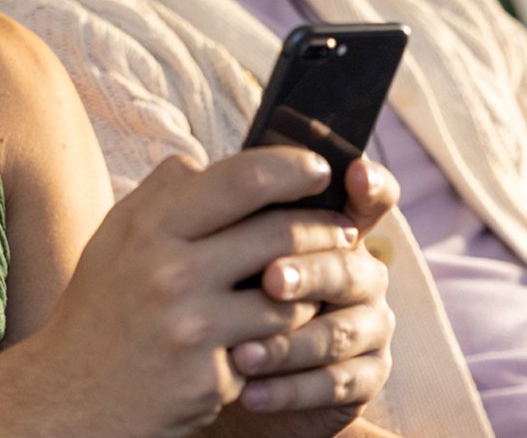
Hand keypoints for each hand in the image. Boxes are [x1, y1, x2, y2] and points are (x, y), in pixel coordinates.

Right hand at [22, 147, 364, 437]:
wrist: (70, 394)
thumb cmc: (101, 305)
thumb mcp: (116, 235)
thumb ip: (161, 193)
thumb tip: (205, 160)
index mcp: (150, 226)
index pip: (240, 179)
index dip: (291, 167)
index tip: (318, 168)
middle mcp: (171, 271)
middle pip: (278, 234)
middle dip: (323, 226)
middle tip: (342, 225)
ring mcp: (194, 328)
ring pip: (289, 294)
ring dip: (317, 284)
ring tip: (325, 275)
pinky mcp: (213, 378)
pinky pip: (277, 345)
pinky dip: (292, 333)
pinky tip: (293, 326)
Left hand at [215, 158, 397, 437]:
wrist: (229, 361)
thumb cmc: (224, 285)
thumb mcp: (219, 243)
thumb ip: (226, 207)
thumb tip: (190, 168)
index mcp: (331, 226)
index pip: (368, 196)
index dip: (370, 183)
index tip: (353, 173)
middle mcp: (358, 271)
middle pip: (348, 266)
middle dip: (308, 272)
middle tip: (269, 279)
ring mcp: (368, 325)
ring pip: (340, 331)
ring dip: (289, 342)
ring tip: (240, 352)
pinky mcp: (362, 377)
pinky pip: (336, 385)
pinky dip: (290, 389)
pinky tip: (248, 391)